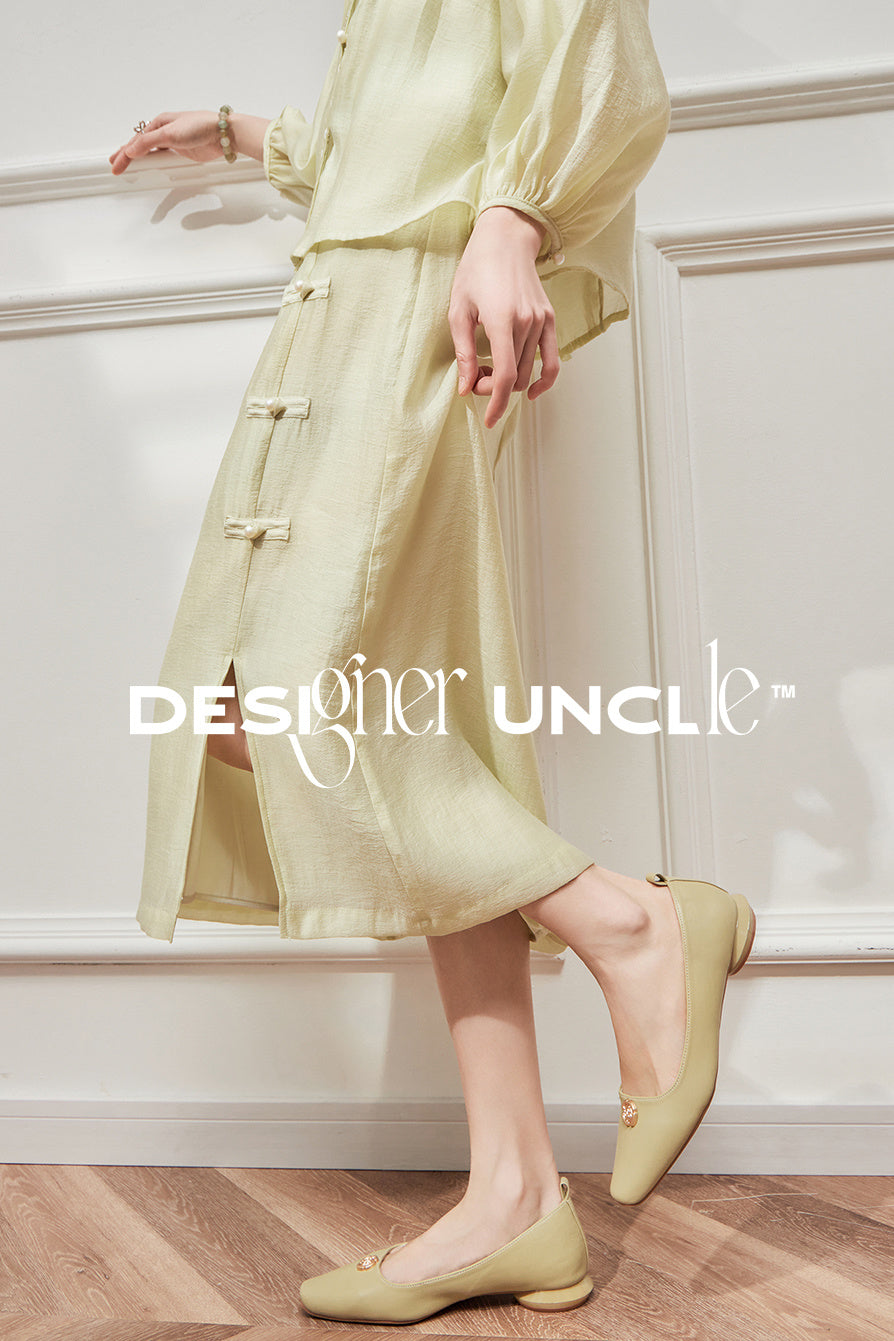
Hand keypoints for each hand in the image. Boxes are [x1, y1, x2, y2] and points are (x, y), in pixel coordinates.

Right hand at [109, 111, 230, 174]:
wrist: (223, 133)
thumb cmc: (200, 126)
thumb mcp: (169, 134)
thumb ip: (149, 143)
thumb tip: (131, 150)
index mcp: (159, 123)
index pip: (136, 141)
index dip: (124, 153)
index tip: (116, 165)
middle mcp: (164, 132)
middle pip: (141, 146)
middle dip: (127, 155)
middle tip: (116, 165)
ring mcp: (174, 143)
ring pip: (151, 152)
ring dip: (139, 158)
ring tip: (128, 165)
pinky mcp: (184, 152)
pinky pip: (164, 158)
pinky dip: (155, 162)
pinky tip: (150, 165)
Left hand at [448, 206, 560, 428]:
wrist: (505, 240)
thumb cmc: (475, 271)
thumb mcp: (458, 310)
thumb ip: (464, 352)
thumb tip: (466, 387)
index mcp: (501, 320)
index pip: (504, 375)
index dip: (495, 402)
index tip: (488, 419)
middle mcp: (526, 322)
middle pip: (514, 377)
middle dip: (492, 387)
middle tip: (473, 375)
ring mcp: (541, 321)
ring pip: (527, 371)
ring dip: (508, 380)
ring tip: (486, 367)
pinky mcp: (549, 319)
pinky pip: (553, 360)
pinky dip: (544, 380)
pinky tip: (531, 391)